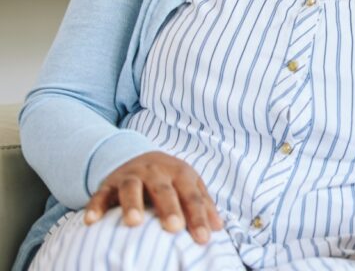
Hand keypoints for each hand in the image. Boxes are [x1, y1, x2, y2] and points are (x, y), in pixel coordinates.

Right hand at [83, 151, 223, 243]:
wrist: (139, 157)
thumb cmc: (170, 180)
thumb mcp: (189, 186)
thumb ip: (203, 205)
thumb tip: (219, 228)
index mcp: (180, 172)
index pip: (192, 195)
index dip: (199, 216)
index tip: (204, 239)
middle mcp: (155, 171)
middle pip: (163, 189)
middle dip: (169, 207)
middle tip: (174, 227)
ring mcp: (130, 176)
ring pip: (131, 188)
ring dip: (132, 204)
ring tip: (134, 222)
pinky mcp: (108, 183)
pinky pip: (100, 194)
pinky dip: (95, 206)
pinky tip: (92, 221)